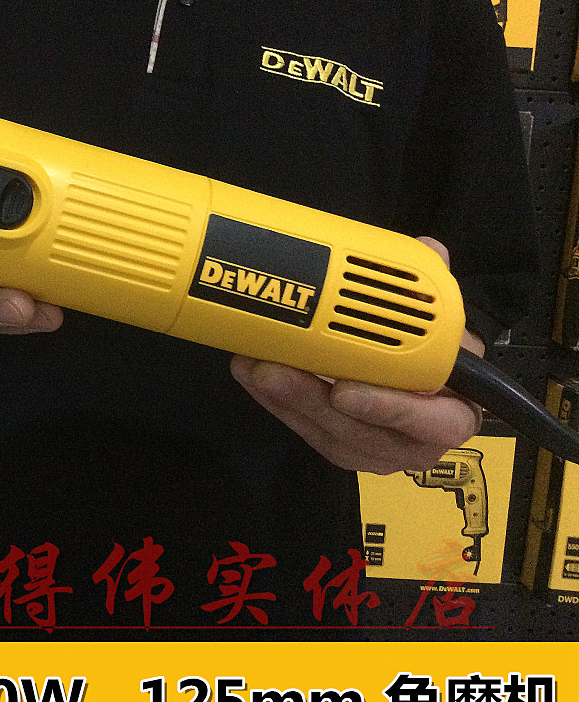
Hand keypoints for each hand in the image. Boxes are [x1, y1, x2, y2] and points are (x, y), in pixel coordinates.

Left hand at [229, 237, 483, 474]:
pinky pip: (302, 428)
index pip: (434, 423)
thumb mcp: (441, 327)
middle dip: (310, 401)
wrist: (420, 394)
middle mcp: (412, 444)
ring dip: (283, 400)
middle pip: (359, 433)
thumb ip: (434, 293)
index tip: (343, 389)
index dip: (388, 408)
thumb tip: (430, 250)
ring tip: (253, 367)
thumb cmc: (434, 360)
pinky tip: (251, 374)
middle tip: (274, 370)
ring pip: (323, 432)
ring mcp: (371, 451)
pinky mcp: (337, 447)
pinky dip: (275, 402)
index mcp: (451, 416)